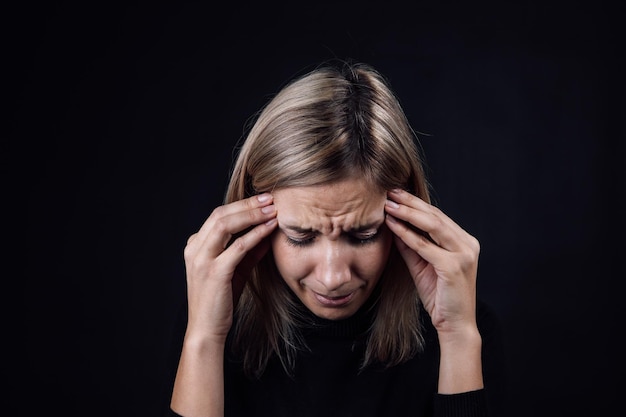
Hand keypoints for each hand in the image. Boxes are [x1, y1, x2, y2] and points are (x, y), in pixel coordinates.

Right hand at [183, 193, 277, 342]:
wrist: (207, 329)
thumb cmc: (221, 301)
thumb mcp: (236, 270)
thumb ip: (249, 251)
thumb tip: (267, 231)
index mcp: (196, 246)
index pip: (219, 216)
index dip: (242, 205)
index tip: (263, 199)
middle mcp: (195, 249)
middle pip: (221, 215)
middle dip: (247, 204)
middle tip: (270, 198)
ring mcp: (202, 260)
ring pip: (226, 226)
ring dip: (252, 215)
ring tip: (272, 209)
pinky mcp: (214, 272)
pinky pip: (237, 247)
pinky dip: (255, 234)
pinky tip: (269, 228)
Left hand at [384, 189, 479, 336]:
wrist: (455, 325)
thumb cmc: (439, 296)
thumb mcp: (422, 266)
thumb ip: (411, 246)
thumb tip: (394, 226)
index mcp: (463, 241)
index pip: (437, 216)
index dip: (415, 204)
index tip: (395, 195)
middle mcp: (467, 244)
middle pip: (435, 216)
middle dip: (410, 202)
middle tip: (390, 192)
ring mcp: (464, 254)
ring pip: (432, 225)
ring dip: (408, 213)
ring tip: (389, 204)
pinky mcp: (454, 266)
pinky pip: (426, 246)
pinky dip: (407, 234)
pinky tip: (393, 225)